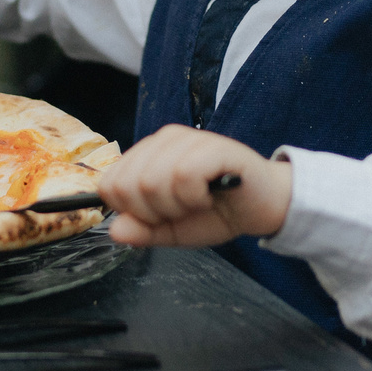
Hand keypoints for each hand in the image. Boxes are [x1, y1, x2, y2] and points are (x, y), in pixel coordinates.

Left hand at [96, 125, 291, 248]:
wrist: (261, 208)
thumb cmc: (216, 212)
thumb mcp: (171, 230)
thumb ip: (142, 231)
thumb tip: (114, 230)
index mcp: (148, 155)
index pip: (110, 184)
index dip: (131, 211)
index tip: (159, 215)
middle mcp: (164, 140)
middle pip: (128, 185)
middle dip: (153, 212)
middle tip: (181, 210)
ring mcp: (189, 139)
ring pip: (153, 180)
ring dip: (177, 206)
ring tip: (198, 202)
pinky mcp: (214, 147)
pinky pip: (184, 176)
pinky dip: (195, 198)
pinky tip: (209, 197)